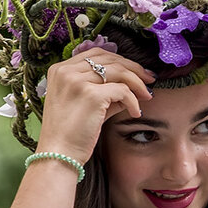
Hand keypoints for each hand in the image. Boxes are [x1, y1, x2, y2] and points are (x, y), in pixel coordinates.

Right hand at [35, 49, 155, 163]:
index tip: (136, 71)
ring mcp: (77, 81)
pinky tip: (135, 113)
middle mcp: (66, 71)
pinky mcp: (91, 95)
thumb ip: (105, 90)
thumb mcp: (85, 103)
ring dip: (138, 83)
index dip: (120, 60)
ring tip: (147, 96)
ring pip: (119, 72)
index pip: (96, 53)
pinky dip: (134, 101)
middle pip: (110, 59)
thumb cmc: (71, 133)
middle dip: (134, 68)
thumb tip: (134, 85)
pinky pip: (123, 91)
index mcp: (60, 70)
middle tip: (149, 80)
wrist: (58, 154)